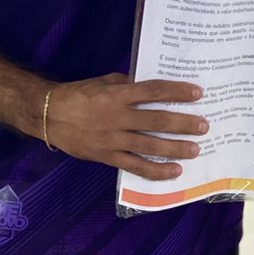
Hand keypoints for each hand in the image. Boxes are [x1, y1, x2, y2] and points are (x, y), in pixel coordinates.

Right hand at [44, 73, 207, 179]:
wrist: (50, 115)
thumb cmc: (78, 95)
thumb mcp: (103, 82)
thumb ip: (128, 84)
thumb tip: (152, 88)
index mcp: (118, 95)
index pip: (153, 91)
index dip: (176, 91)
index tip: (197, 93)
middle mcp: (118, 117)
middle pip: (157, 120)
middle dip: (183, 123)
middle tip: (203, 125)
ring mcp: (114, 139)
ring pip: (150, 145)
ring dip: (175, 148)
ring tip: (195, 149)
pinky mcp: (108, 156)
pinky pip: (135, 166)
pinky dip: (156, 171)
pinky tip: (174, 172)